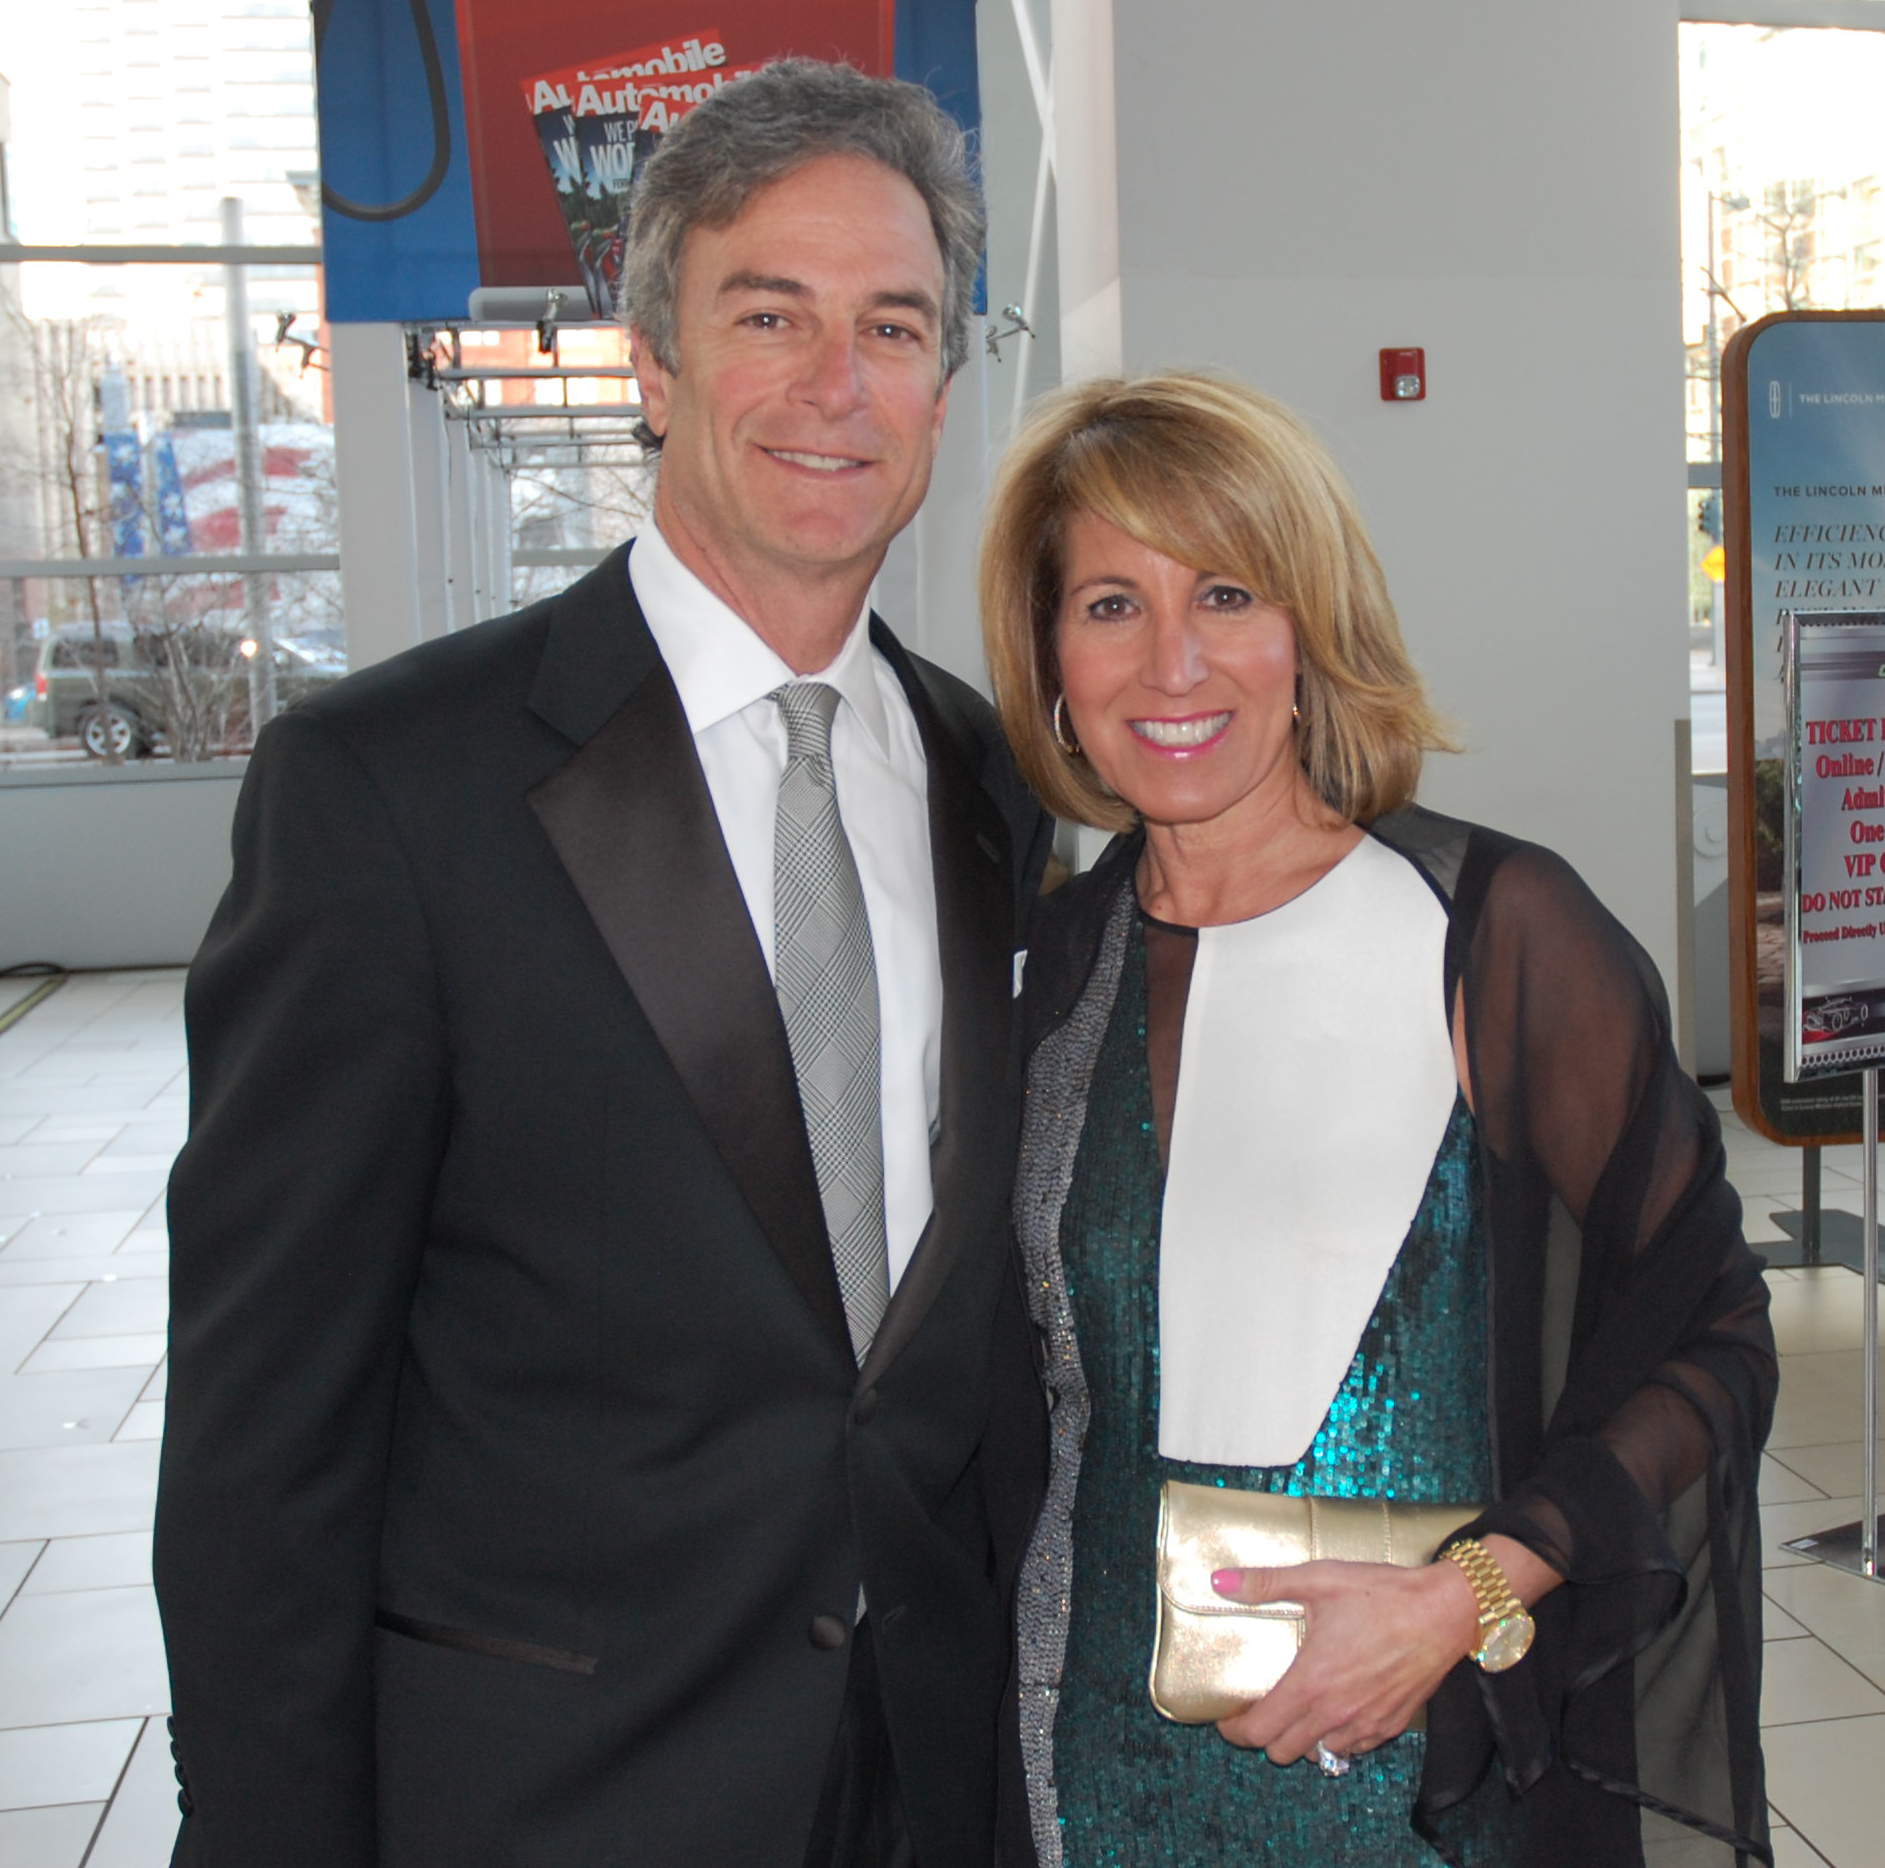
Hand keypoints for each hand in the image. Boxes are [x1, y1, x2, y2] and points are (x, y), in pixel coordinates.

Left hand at [1207, 1557, 1479, 1763]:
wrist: (1444, 1612)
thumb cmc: (1380, 1594)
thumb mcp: (1317, 1580)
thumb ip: (1264, 1583)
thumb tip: (1219, 1582)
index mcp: (1311, 1684)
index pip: (1259, 1731)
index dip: (1235, 1731)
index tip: (1227, 1719)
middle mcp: (1336, 1714)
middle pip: (1283, 1752)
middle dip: (1263, 1737)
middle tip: (1258, 1711)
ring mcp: (1366, 1725)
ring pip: (1320, 1756)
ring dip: (1301, 1741)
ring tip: (1295, 1711)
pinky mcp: (1392, 1726)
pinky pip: (1354, 1749)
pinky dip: (1337, 1739)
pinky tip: (1334, 1711)